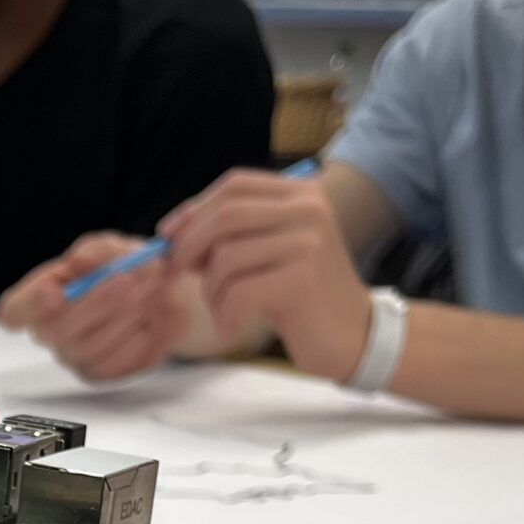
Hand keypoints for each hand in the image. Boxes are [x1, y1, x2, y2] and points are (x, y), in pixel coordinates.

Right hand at [0, 232, 194, 382]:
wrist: (164, 298)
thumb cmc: (126, 269)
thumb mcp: (113, 247)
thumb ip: (97, 250)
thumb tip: (78, 261)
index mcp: (38, 297)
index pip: (13, 311)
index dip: (30, 306)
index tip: (55, 293)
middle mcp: (48, 331)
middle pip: (57, 331)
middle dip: (96, 303)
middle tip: (127, 281)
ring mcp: (72, 357)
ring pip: (91, 347)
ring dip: (124, 316)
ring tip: (147, 292)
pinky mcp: (99, 374)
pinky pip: (115, 363)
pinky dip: (138, 338)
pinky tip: (147, 321)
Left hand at [161, 170, 372, 382]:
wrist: (355, 338)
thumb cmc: (305, 300)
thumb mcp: (274, 253)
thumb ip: (236, 235)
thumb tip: (176, 233)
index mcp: (302, 195)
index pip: (235, 185)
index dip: (194, 208)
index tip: (167, 234)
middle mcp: (309, 210)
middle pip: (225, 215)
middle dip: (189, 245)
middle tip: (176, 272)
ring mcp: (307, 243)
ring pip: (225, 257)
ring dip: (211, 291)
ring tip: (224, 311)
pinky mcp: (301, 280)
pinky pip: (235, 293)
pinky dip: (223, 315)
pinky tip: (232, 328)